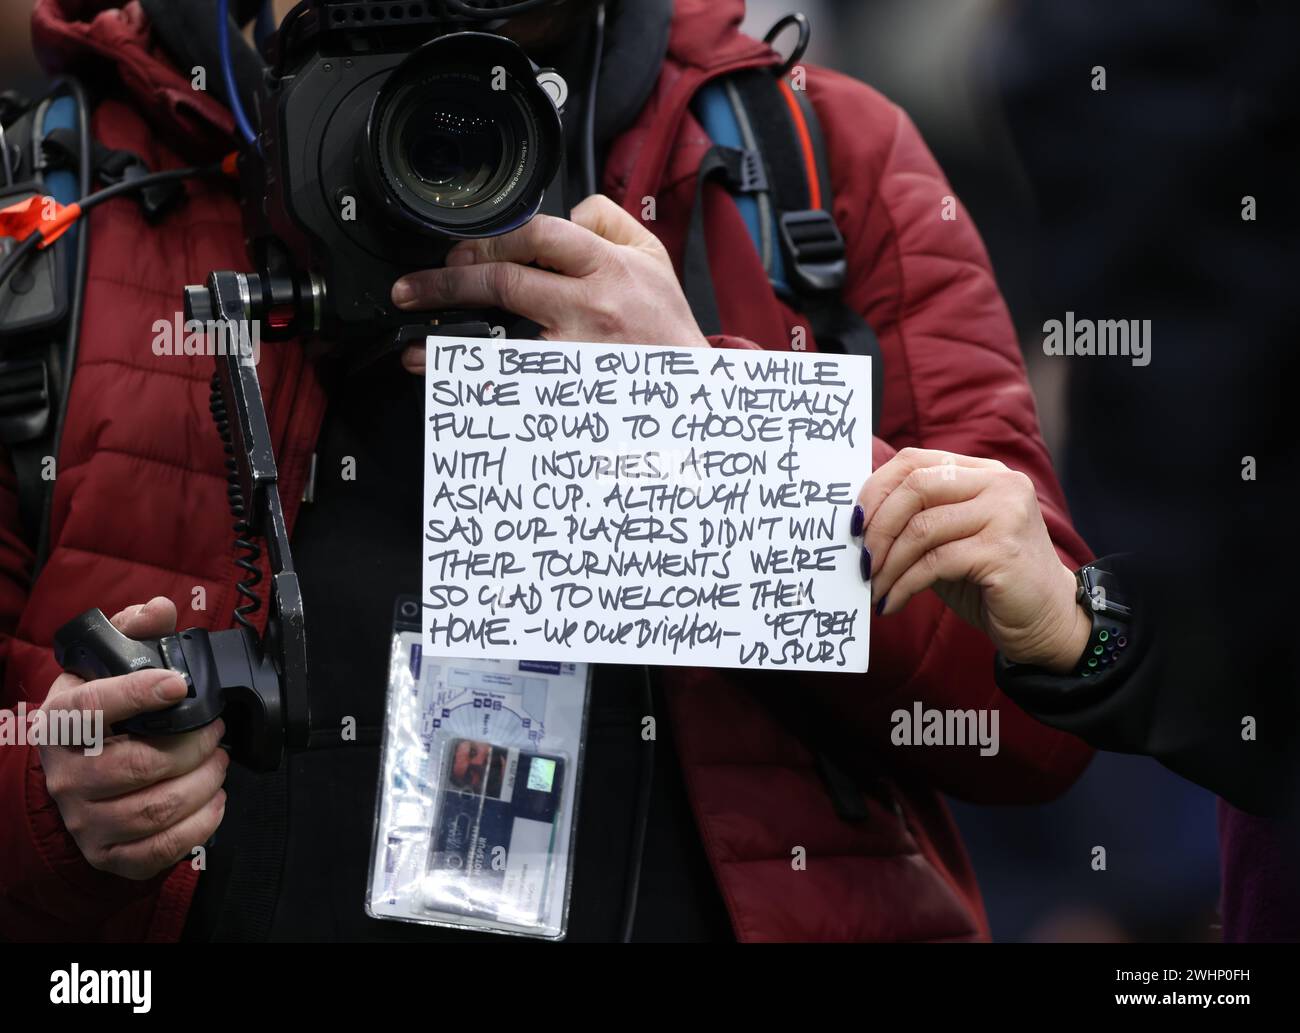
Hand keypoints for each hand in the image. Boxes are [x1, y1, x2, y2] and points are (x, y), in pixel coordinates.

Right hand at [38, 597, 229, 879]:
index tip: (178, 683)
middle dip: (194, 747)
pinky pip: (159, 849)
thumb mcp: (105, 668)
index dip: (137, 694)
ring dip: (204, 783)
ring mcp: (85, 819)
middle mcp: (67, 775)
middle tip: (216, 732)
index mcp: (62, 722)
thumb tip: (160, 608)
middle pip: (137, 766)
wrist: (72, 783)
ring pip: (155, 809)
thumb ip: (132, 631)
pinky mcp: (108, 853)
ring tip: (218, 763)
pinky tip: (213, 799)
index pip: (92, 708)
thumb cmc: (98, 719)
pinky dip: (200, 824)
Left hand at [391, 194, 708, 373]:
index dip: (490, 238)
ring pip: (499, 339)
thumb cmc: (667, 326)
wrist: (691, 387)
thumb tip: (561, 213)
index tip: (462, 248)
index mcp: (607, 267)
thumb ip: (606, 221)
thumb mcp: (651, 256)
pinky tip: (448, 379)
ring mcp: (576, 352)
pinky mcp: (569, 389)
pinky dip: (476, 381)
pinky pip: (511, 381)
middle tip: (413, 287)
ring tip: (415, 340)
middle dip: (448, 280)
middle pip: (504, 283)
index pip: (537, 235)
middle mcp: (589, 307)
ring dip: (448, 339)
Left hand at [857, 447, 1089, 672]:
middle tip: (861, 561)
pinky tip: (892, 602)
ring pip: (922, 528)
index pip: (914, 462)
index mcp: (983, 472)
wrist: (1048, 621)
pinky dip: (904, 585)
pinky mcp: (1003, 550)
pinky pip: (934, 563)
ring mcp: (1005, 514)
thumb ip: (916, 520)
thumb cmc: (988, 581)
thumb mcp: (948, 540)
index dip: (875, 490)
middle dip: (878, 527)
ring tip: (874, 589)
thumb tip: (857, 520)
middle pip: (915, 487)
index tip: (853, 524)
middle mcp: (999, 484)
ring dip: (888, 564)